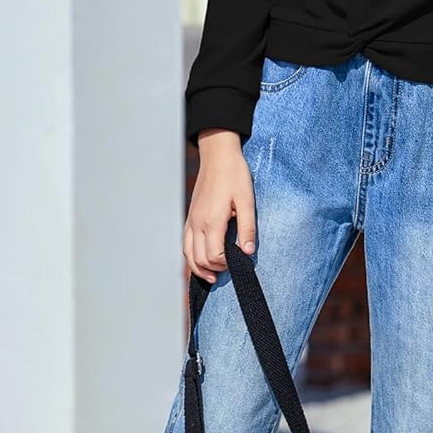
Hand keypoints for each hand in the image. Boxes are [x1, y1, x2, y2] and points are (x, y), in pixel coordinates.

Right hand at [184, 129, 257, 282]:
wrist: (218, 156)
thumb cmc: (235, 176)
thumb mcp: (247, 200)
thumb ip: (247, 228)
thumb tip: (248, 253)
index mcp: (212, 221)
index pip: (213, 256)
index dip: (226, 265)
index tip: (239, 262)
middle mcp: (197, 223)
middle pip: (199, 259)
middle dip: (214, 269)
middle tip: (230, 270)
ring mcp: (191, 220)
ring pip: (188, 254)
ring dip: (199, 268)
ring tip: (213, 276)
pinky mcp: (190, 216)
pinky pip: (185, 243)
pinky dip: (191, 256)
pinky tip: (201, 260)